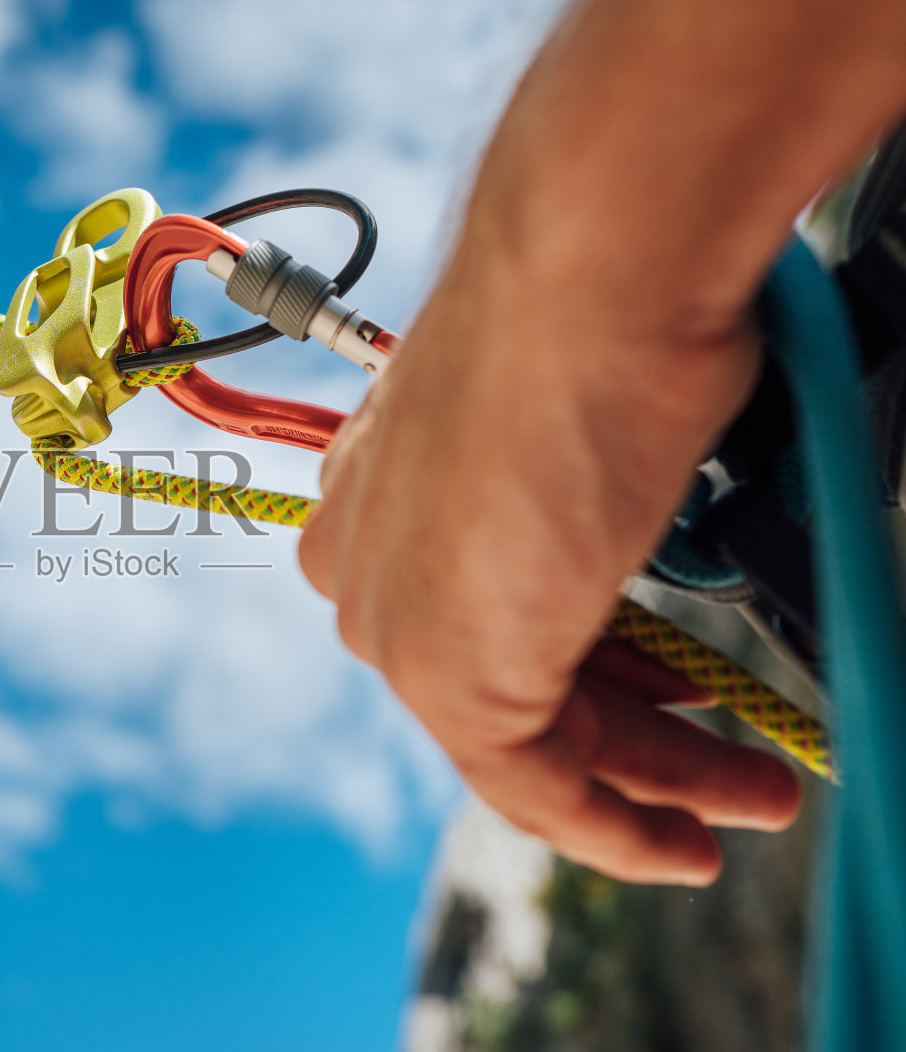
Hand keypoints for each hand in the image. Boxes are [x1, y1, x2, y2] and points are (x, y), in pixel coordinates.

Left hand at [298, 239, 800, 886]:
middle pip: (513, 678)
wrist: (588, 272)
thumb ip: (588, 489)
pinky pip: (532, 785)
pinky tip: (682, 846)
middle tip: (736, 764)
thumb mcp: (584, 416)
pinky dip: (615, 827)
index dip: (589, 659)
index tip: (676, 691)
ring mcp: (397, 615)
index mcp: (384, 487)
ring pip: (529, 740)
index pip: (484, 607)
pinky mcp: (443, 670)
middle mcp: (368, 553)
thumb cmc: (602, 304)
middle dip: (637, 730)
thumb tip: (643, 507)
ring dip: (651, 784)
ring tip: (751, 798)